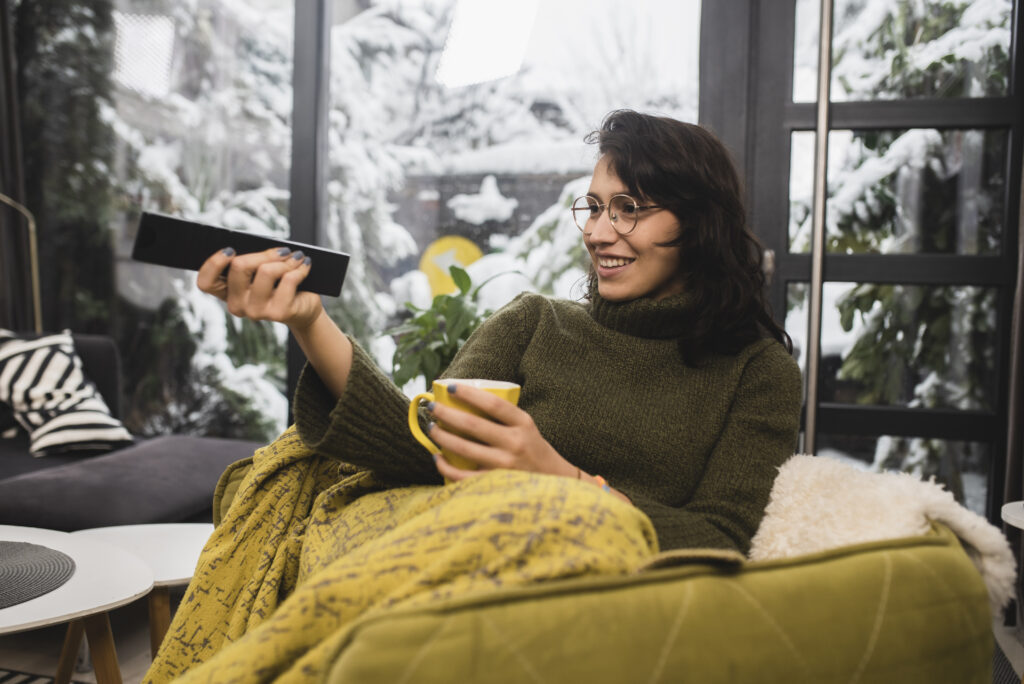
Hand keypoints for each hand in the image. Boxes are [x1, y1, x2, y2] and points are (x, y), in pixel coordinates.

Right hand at [196, 247, 322, 330]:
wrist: (304, 309)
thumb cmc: (280, 285)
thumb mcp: (261, 272)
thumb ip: (251, 261)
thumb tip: (255, 243)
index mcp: (227, 294)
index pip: (206, 282)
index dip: (214, 263)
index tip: (230, 250)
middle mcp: (237, 305)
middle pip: (239, 266)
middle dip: (264, 253)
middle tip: (282, 251)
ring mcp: (256, 311)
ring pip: (266, 271)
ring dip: (286, 260)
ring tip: (296, 258)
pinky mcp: (278, 313)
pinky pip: (288, 279)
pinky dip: (299, 268)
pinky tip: (304, 266)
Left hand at [427, 383, 576, 481]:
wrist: (558, 485)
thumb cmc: (534, 452)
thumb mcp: (527, 429)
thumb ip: (503, 418)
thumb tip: (464, 403)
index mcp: (523, 424)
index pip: (493, 403)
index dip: (469, 393)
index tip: (450, 386)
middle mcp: (515, 443)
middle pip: (473, 424)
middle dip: (446, 413)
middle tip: (432, 407)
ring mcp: (505, 465)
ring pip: (464, 448)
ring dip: (442, 437)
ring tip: (431, 429)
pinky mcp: (497, 484)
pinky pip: (464, 476)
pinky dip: (447, 467)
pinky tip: (437, 458)